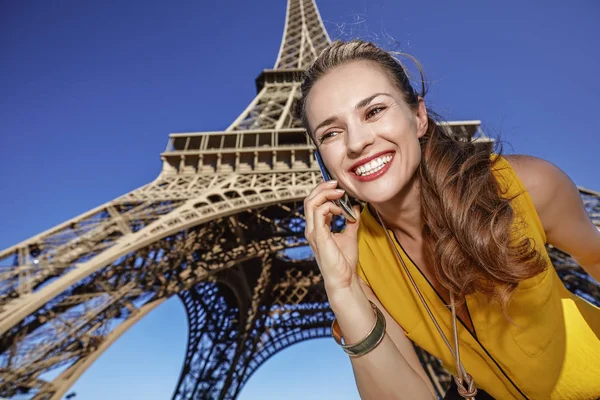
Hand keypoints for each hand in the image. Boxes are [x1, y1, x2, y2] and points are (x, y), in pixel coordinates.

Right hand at [304, 180, 361, 294]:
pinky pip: (319, 212)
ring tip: (340, 193)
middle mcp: (311, 228)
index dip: (325, 192)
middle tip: (337, 182)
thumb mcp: (350, 235)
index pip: (314, 203)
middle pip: (309, 199)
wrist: (344, 278)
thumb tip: (355, 207)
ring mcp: (313, 232)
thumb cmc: (344, 261)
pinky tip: (342, 211)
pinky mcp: (318, 235)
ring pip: (311, 203)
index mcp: (317, 228)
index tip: (341, 190)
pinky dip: (330, 206)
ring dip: (326, 194)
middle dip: (322, 187)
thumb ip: (351, 221)